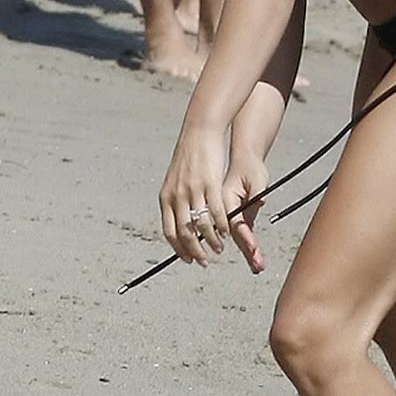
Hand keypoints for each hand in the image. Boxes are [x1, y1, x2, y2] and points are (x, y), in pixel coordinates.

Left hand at [158, 127, 229, 266]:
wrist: (198, 134)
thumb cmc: (188, 158)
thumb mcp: (174, 181)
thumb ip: (174, 201)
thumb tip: (175, 220)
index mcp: (166, 198)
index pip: (170, 231)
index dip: (178, 249)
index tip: (187, 259)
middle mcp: (178, 197)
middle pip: (185, 233)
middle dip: (195, 251)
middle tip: (204, 261)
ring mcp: (194, 191)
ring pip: (202, 225)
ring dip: (212, 240)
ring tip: (218, 248)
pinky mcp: (210, 185)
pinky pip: (217, 212)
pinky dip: (223, 225)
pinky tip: (228, 232)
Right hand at [222, 153, 269, 274]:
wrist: (244, 161)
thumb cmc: (249, 167)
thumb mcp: (256, 177)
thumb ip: (258, 190)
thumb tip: (261, 200)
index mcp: (226, 199)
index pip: (236, 221)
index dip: (245, 236)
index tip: (253, 248)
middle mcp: (225, 209)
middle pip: (236, 234)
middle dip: (247, 251)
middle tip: (257, 265)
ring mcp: (230, 214)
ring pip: (238, 237)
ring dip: (248, 253)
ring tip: (258, 266)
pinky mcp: (237, 217)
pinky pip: (241, 235)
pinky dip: (247, 247)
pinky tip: (254, 259)